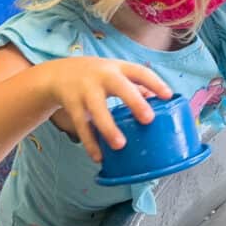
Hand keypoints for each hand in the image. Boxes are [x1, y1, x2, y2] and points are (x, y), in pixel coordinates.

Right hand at [42, 57, 171, 161]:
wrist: (58, 73)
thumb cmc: (96, 76)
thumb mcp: (116, 73)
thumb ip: (137, 86)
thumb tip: (161, 101)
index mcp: (118, 68)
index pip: (139, 72)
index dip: (155, 83)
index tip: (168, 96)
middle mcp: (102, 76)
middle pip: (119, 86)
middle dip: (133, 101)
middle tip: (148, 119)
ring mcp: (85, 90)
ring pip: (96, 109)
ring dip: (108, 127)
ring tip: (119, 145)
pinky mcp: (72, 105)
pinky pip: (82, 126)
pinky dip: (90, 142)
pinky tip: (99, 156)